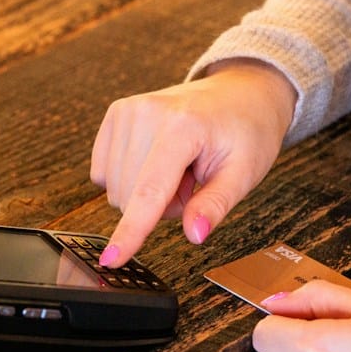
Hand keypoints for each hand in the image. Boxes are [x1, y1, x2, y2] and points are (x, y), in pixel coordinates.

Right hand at [90, 59, 295, 266]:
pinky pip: (104, 173)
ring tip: (179, 168)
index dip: (131, 232)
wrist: (240, 92)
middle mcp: (147, 113)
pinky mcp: (115, 114)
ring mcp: (126, 110)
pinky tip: (157, 161)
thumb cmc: (245, 130)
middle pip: (131, 197)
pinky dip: (130, 178)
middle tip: (192, 181)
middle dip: (162, 205)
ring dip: (146, 193)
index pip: (150, 192)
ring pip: (116, 189)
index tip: (112, 259)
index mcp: (183, 126)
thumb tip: (194, 234)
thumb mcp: (244, 172)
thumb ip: (215, 205)